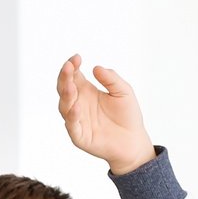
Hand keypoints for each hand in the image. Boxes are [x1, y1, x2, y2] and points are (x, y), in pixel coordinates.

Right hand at [56, 55, 154, 174]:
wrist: (133, 141)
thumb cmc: (127, 115)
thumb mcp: (123, 91)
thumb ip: (111, 79)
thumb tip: (96, 68)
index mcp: (85, 90)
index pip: (73, 75)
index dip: (72, 66)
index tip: (77, 58)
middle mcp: (77, 103)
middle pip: (64, 88)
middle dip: (64, 77)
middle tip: (69, 66)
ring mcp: (76, 119)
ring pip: (64, 106)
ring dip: (66, 95)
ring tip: (71, 86)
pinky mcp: (79, 136)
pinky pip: (72, 125)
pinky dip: (72, 116)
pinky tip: (76, 107)